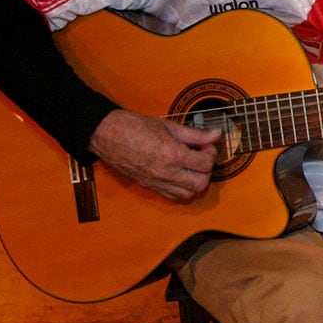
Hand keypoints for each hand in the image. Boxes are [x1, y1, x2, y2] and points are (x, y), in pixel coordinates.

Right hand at [87, 110, 220, 201]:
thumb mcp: (169, 126)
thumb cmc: (134, 126)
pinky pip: (172, 197)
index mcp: (171, 155)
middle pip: (201, 184)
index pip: (205, 164)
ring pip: (188, 194)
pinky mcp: (148, 187)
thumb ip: (195, 134)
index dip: (211, 153)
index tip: (206, 145)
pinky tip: (180, 174)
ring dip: (196, 182)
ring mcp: (156, 182)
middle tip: (201, 156)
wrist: (106, 134)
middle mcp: (165, 173)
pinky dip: (182, 190)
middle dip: (206, 170)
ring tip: (191, 166)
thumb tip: (216, 135)